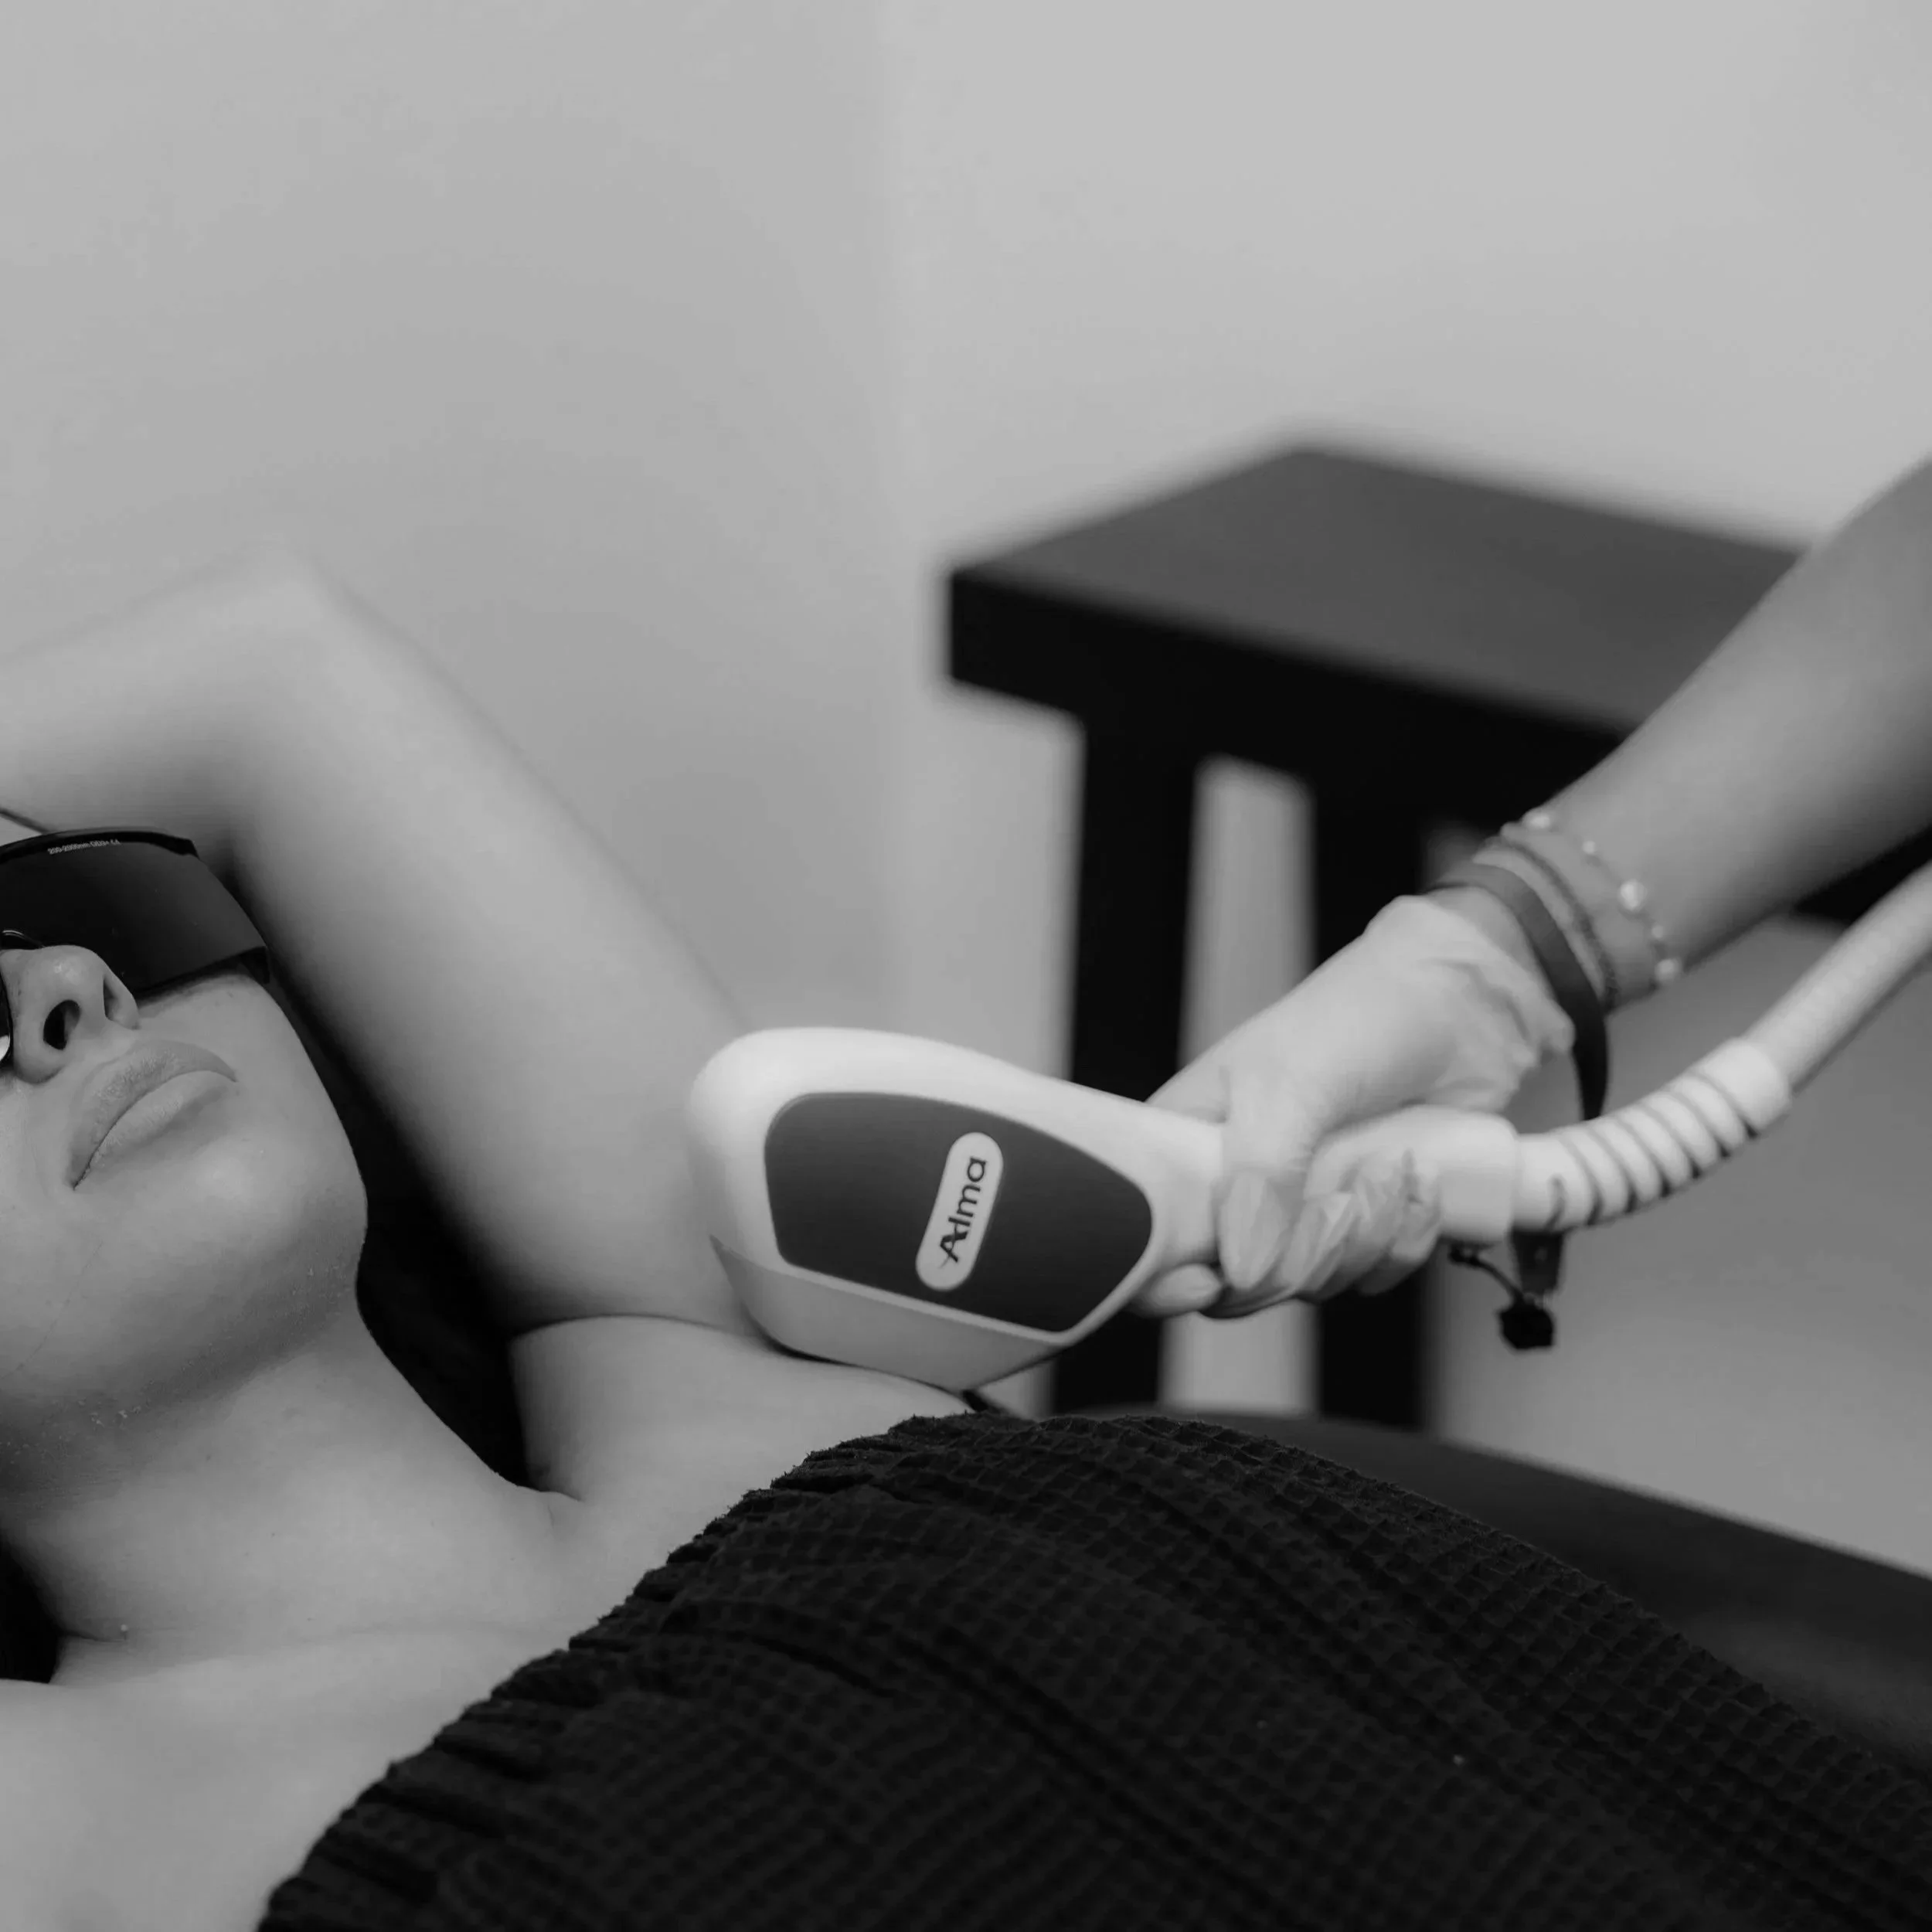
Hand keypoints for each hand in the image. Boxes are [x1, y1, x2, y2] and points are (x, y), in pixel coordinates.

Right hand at [1131, 894, 1572, 1318]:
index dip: (1168, 1276)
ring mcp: (1304, 1206)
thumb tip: (1243, 1269)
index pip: (1149, 1237)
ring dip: (1369, 1236)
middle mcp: (1240, 1183)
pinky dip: (1407, 1237)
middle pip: (1240, 1279)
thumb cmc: (1359, 1014)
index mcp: (1190, 1142)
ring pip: (1316, 1281)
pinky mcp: (1366, 1220)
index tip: (1214, 1278)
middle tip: (1341, 1197)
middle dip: (1305, 1252)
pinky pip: (1375, 1274)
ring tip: (1393, 1166)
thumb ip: (1259, 1175)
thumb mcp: (1292, 1084)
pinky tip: (1420, 1177)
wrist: (1464, 1000)